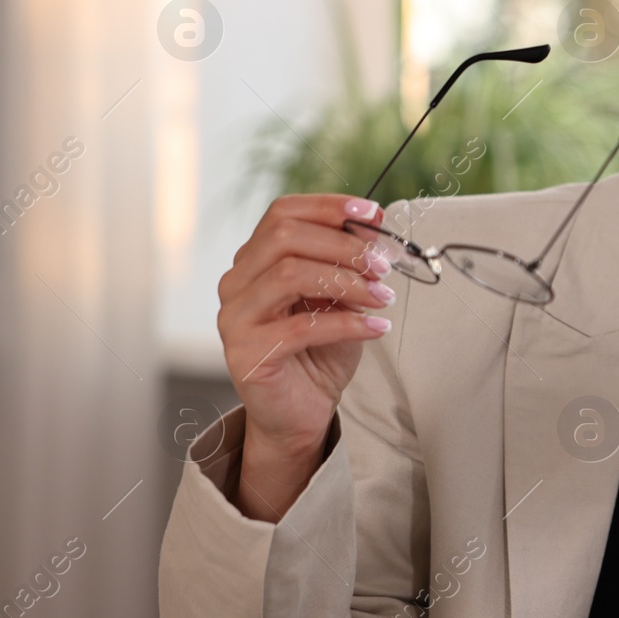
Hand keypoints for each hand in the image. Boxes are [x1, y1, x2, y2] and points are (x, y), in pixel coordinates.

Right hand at [215, 194, 396, 519]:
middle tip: (384, 266)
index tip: (373, 214)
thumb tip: (375, 220)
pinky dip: (347, 323)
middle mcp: (236, 283)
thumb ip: (348, 259)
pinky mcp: (245, 353)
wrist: (302, 410)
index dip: (328, 207)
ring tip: (383, 298)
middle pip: (285, 238)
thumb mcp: (341, 295)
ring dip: (347, 282)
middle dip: (344, 246)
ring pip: (289, 275)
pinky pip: (301, 327)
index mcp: (254, 260)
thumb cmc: (321, 349)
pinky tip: (376, 327)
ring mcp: (235, 318)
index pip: (282, 213)